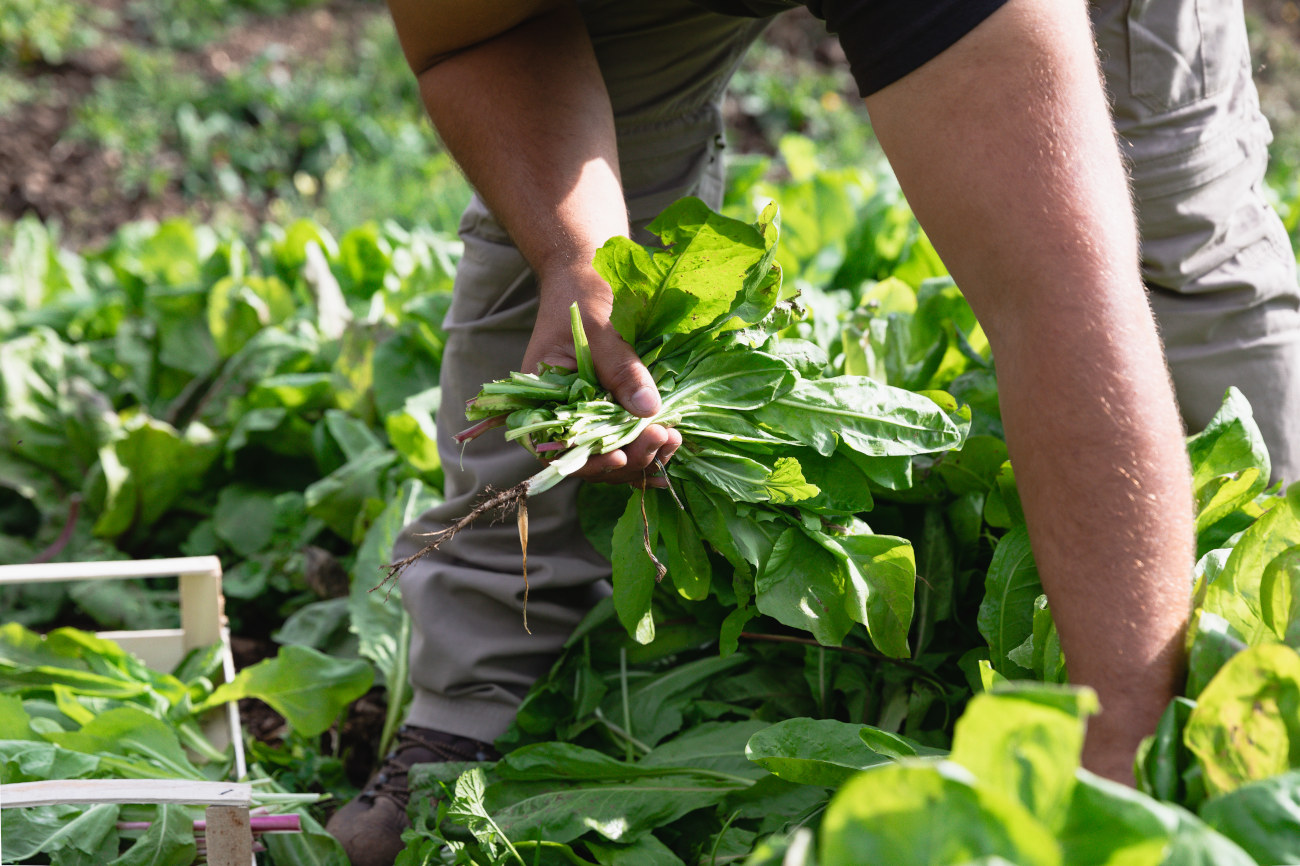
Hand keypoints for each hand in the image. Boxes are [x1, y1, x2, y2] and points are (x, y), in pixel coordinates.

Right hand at [522, 263, 680, 487]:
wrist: (586, 275)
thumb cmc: (581, 294)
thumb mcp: (601, 330)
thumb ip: (621, 369)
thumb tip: (646, 410)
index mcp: (541, 399)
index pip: (559, 449)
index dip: (590, 462)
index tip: (622, 457)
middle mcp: (562, 413)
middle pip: (591, 458)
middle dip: (628, 456)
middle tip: (662, 437)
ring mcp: (589, 412)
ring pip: (614, 452)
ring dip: (644, 454)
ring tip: (672, 439)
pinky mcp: (612, 406)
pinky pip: (629, 436)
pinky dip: (649, 444)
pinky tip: (672, 444)